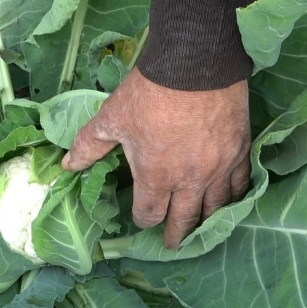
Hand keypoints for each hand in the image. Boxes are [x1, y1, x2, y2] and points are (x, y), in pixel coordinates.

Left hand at [61, 69, 250, 248]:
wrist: (195, 63)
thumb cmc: (149, 93)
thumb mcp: (112, 118)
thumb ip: (89, 146)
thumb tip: (67, 165)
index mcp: (156, 177)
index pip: (149, 214)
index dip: (143, 220)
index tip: (142, 218)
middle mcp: (189, 180)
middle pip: (184, 221)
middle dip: (176, 235)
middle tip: (174, 244)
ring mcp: (218, 168)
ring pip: (216, 208)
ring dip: (207, 222)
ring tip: (202, 230)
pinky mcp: (239, 151)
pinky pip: (240, 184)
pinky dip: (234, 197)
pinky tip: (230, 201)